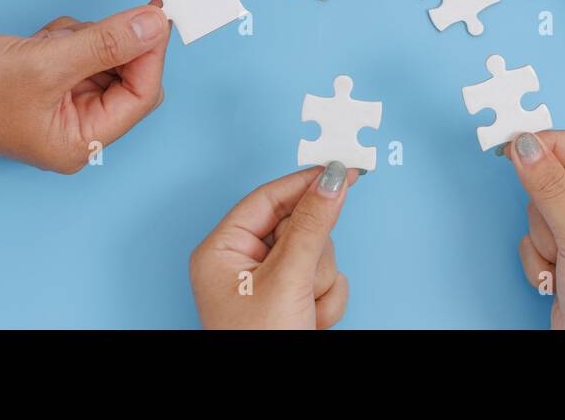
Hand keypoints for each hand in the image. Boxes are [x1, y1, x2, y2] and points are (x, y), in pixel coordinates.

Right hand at [0, 4, 170, 178]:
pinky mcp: (51, 83)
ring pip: (105, 56)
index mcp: (83, 141)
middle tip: (92, 22)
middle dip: (109, 43)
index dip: (152, 52)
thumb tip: (155, 23)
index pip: (143, 93)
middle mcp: (79, 130)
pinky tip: (37, 42)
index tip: (157, 11)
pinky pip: (81, 50)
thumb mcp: (44, 61)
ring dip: (83, 36)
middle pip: (128, 74)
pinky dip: (66, 37)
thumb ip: (105, 42)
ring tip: (45, 42)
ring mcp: (65, 106)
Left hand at [190, 163, 356, 328]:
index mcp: (222, 250)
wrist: (272, 404)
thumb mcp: (287, 279)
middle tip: (304, 282)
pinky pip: (324, 278)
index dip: (306, 183)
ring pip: (317, 253)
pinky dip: (325, 301)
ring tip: (303, 311)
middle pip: (299, 226)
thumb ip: (313, 225)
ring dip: (320, 283)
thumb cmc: (260, 344)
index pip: (269, 198)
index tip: (343, 169)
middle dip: (313, 257)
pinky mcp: (290, 299)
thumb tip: (332, 179)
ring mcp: (267, 283)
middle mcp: (241, 262)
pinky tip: (310, 320)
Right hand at [508, 131, 564, 329]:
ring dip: (545, 238)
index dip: (557, 145)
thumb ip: (550, 186)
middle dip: (551, 211)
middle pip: (563, 178)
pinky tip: (558, 280)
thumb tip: (526, 145)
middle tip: (562, 236)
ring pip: (545, 207)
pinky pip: (539, 234)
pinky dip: (540, 258)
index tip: (520, 146)